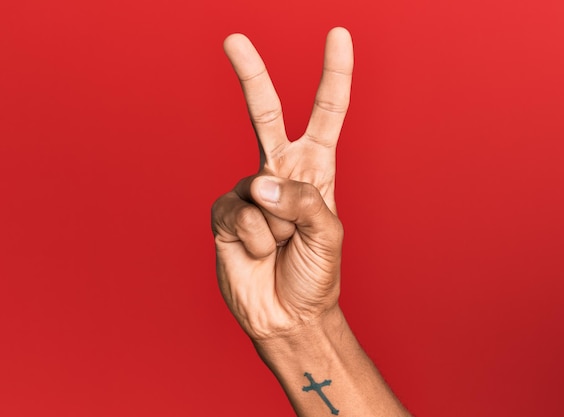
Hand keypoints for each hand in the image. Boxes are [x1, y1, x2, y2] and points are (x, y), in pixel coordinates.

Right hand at [211, 28, 352, 340]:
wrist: (287, 316)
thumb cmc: (316, 275)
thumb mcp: (328, 235)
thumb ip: (303, 202)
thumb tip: (261, 183)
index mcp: (315, 171)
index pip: (326, 114)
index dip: (334, 76)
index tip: (338, 36)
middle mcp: (280, 174)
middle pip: (264, 114)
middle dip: (251, 76)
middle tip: (233, 39)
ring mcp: (249, 193)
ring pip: (257, 188)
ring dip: (275, 226)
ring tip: (280, 248)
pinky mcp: (224, 214)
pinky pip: (237, 213)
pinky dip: (251, 238)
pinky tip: (256, 252)